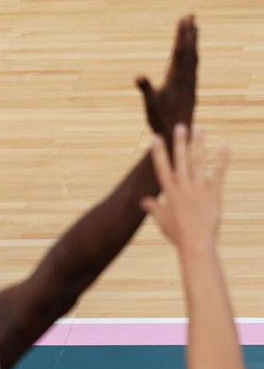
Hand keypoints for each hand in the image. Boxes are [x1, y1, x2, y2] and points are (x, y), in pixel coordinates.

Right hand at [137, 15, 197, 145]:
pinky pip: (193, 66)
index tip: (184, 19)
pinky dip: (193, 55)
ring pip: (194, 57)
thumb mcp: (150, 104)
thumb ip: (146, 88)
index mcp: (176, 77)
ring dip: (193, 41)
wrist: (178, 135)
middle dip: (190, 32)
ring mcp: (190, 83)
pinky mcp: (191, 89)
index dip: (182, 34)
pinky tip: (192, 54)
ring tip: (194, 29)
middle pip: (190, 50)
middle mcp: (186, 78)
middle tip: (191, 15)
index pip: (180, 51)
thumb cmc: (161, 120)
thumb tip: (138, 76)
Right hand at [142, 125, 228, 254]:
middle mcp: (182, 186)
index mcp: (169, 192)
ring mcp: (198, 188)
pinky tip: (224, 146)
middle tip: (180, 125)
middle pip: (180, 159)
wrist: (196, 243)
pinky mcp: (214, 193)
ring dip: (198, 144)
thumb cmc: (177, 234)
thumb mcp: (162, 220)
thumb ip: (153, 208)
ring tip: (199, 129)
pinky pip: (219, 172)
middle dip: (179, 141)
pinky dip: (222, 159)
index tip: (156, 138)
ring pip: (197, 161)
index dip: (159, 152)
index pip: (161, 167)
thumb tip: (144, 202)